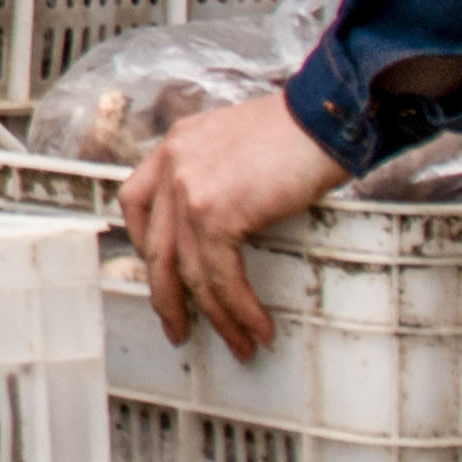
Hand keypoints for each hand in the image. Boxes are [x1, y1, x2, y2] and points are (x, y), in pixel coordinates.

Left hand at [111, 94, 356, 358]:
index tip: (162, 273)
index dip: (144, 244)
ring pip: (191, 272)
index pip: (135, 201)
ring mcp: (188, 190)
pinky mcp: (215, 213)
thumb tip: (226, 221)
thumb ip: (217, 173)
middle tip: (178, 329)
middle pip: (155, 248)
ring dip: (217, 316)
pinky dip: (239, 309)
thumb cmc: (300, 132)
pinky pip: (220, 276)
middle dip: (168, 298)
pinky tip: (256, 327)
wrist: (326, 119)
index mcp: (175, 146)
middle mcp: (172, 165)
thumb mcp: (238, 143)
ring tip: (239, 343)